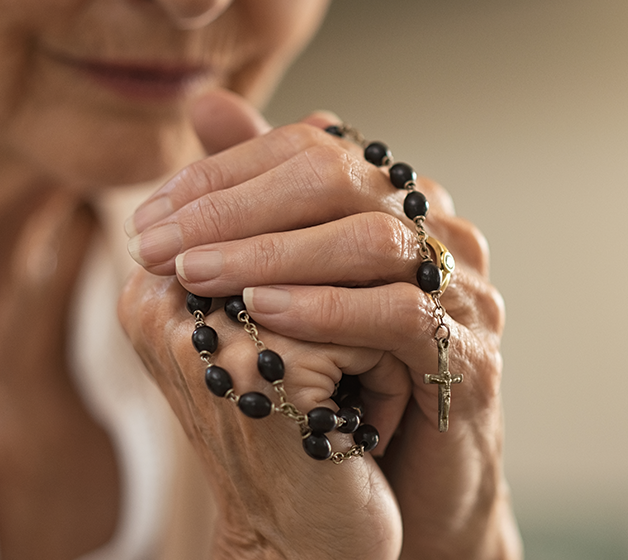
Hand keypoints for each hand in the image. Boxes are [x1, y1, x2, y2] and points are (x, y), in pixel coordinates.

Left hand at [123, 88, 520, 558]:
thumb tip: (204, 102)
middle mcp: (439, 233)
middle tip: (160, 242)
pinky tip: (264, 312)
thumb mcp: (292, 284)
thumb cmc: (341, 375)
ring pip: (375, 239)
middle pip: (342, 179)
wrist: (403, 481)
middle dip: (239, 207)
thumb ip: (257, 198)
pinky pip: (403, 313)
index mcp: (399, 205)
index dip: (229, 170)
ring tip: (199, 274)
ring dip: (275, 252)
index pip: (314, 149)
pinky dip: (329, 307)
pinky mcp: (471, 356)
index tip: (155, 212)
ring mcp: (464, 291)